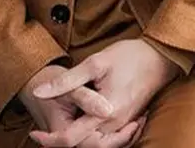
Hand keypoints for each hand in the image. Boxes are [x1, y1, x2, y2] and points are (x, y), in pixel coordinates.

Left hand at [28, 39, 179, 146]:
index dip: (49, 140)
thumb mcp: (94, 64)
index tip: (34, 132)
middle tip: (43, 132)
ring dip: (76, 140)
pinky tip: (81, 123)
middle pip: (83, 146)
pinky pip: (107, 138)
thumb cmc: (129, 56)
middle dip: (61, 142)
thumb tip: (38, 93)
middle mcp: (115, 125)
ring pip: (96, 144)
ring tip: (59, 128)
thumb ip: (66, 81)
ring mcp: (123, 125)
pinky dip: (91, 136)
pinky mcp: (128, 121)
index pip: (70, 139)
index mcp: (104, 113)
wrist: (160, 57)